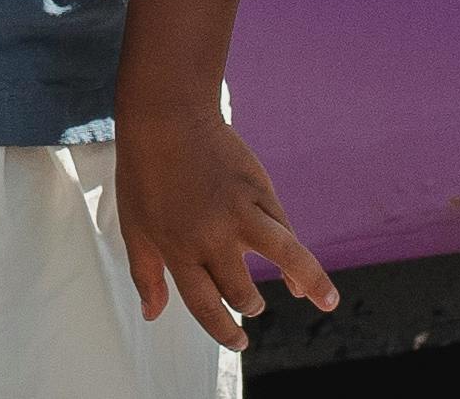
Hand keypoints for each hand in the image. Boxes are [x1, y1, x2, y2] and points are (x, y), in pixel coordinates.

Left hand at [111, 104, 335, 352]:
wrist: (167, 116)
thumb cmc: (144, 172)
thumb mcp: (133, 228)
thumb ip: (145, 274)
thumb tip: (152, 315)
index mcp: (177, 250)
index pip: (206, 305)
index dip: (224, 330)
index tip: (238, 343)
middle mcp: (212, 237)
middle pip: (241, 290)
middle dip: (249, 305)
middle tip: (252, 307)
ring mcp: (240, 212)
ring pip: (285, 256)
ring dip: (310, 282)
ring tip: (326, 303)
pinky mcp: (259, 190)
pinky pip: (284, 227)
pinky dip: (295, 252)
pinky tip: (299, 270)